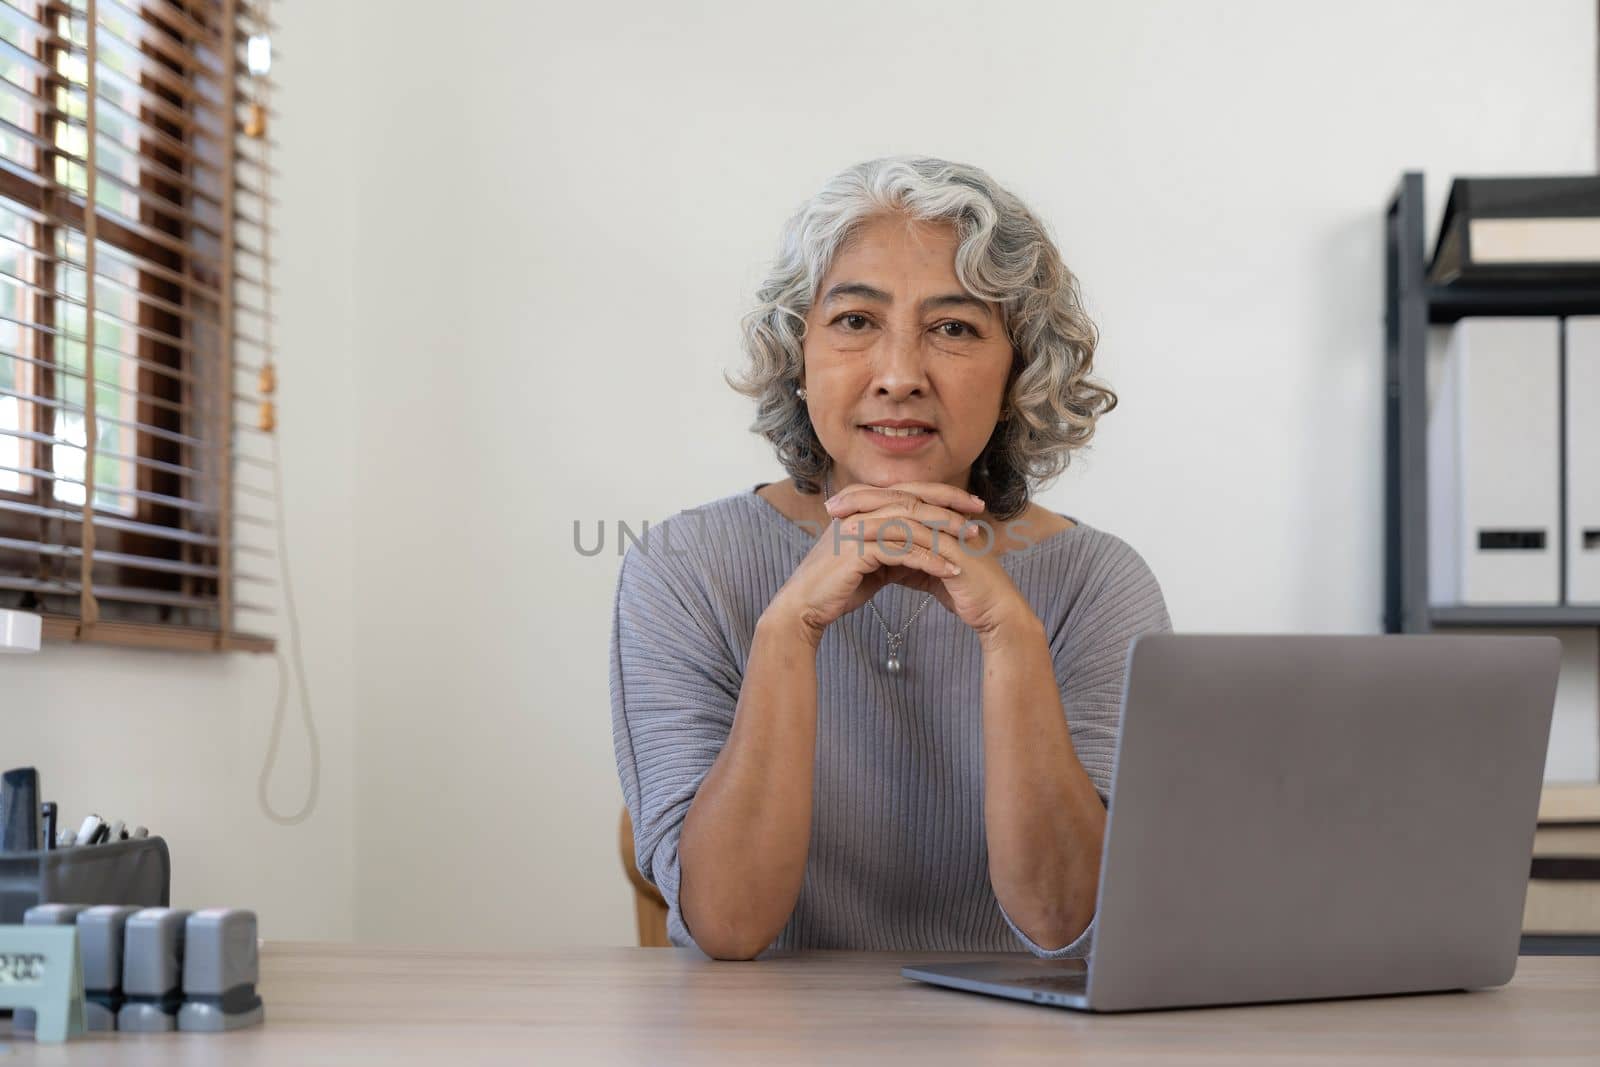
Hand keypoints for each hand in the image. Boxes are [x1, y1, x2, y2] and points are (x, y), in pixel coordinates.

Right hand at [767, 481, 986, 647]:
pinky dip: (929, 560)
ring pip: (910, 522)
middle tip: (979, 513)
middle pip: (913, 499)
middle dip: (949, 505)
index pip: (908, 491)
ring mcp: (857, 529)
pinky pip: (902, 551)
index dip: (941, 494)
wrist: (804, 607)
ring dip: (944, 532)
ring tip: (971, 542)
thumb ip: (890, 548)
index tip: (970, 504)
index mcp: (862, 508)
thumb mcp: (869, 561)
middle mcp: (860, 512)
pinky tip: (950, 570)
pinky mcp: (858, 551)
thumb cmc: (836, 586)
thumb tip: (917, 549)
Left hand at [821, 481, 1034, 643]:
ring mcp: (950, 532)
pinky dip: (887, 537)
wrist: (996, 612)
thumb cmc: (966, 592)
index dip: (868, 499)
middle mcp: (945, 519)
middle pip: (898, 497)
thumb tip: (882, 560)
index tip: (837, 505)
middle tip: (831, 505)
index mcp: (939, 519)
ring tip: (839, 520)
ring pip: (905, 513)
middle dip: (862, 499)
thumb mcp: (929, 571)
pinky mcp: (953, 550)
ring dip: (869, 514)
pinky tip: (864, 542)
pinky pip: (916, 538)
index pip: (899, 499)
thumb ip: (908, 560)